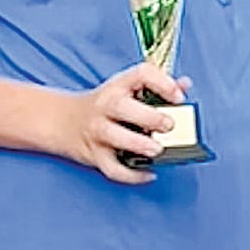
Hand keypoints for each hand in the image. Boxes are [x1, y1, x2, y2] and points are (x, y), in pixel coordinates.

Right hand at [50, 64, 187, 183]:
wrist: (64, 122)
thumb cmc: (104, 106)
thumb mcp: (126, 90)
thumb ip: (157, 87)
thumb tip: (185, 85)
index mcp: (118, 86)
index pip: (140, 74)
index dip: (161, 82)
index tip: (178, 96)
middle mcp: (105, 106)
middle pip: (123, 107)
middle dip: (149, 117)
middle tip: (169, 125)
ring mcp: (97, 131)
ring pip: (114, 137)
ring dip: (138, 144)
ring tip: (157, 150)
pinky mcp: (94, 155)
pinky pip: (112, 168)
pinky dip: (132, 175)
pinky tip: (149, 174)